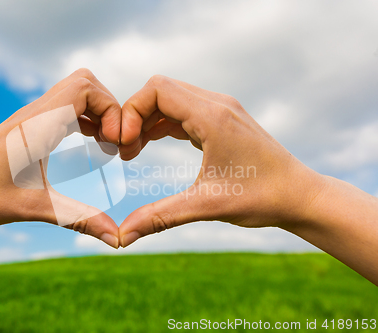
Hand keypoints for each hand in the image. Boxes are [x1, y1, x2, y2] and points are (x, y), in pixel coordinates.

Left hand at [0, 69, 121, 255]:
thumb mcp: (34, 209)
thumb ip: (79, 220)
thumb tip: (116, 239)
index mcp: (37, 126)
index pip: (84, 89)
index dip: (110, 109)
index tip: (115, 143)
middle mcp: (35, 113)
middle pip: (84, 82)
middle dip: (109, 107)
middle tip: (114, 141)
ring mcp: (31, 116)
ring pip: (75, 91)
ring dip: (97, 111)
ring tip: (106, 143)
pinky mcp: (29, 124)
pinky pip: (65, 106)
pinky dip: (84, 117)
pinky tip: (89, 142)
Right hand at [117, 75, 377, 284]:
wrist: (300, 196)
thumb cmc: (261, 198)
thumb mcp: (206, 206)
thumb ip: (160, 216)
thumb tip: (123, 236)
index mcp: (213, 117)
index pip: (156, 90)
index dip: (131, 112)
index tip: (124, 145)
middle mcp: (217, 105)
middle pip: (160, 90)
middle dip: (135, 116)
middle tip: (125, 151)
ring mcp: (222, 110)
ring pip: (171, 98)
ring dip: (148, 120)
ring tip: (133, 151)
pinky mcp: (223, 119)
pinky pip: (183, 110)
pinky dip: (163, 123)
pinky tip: (152, 144)